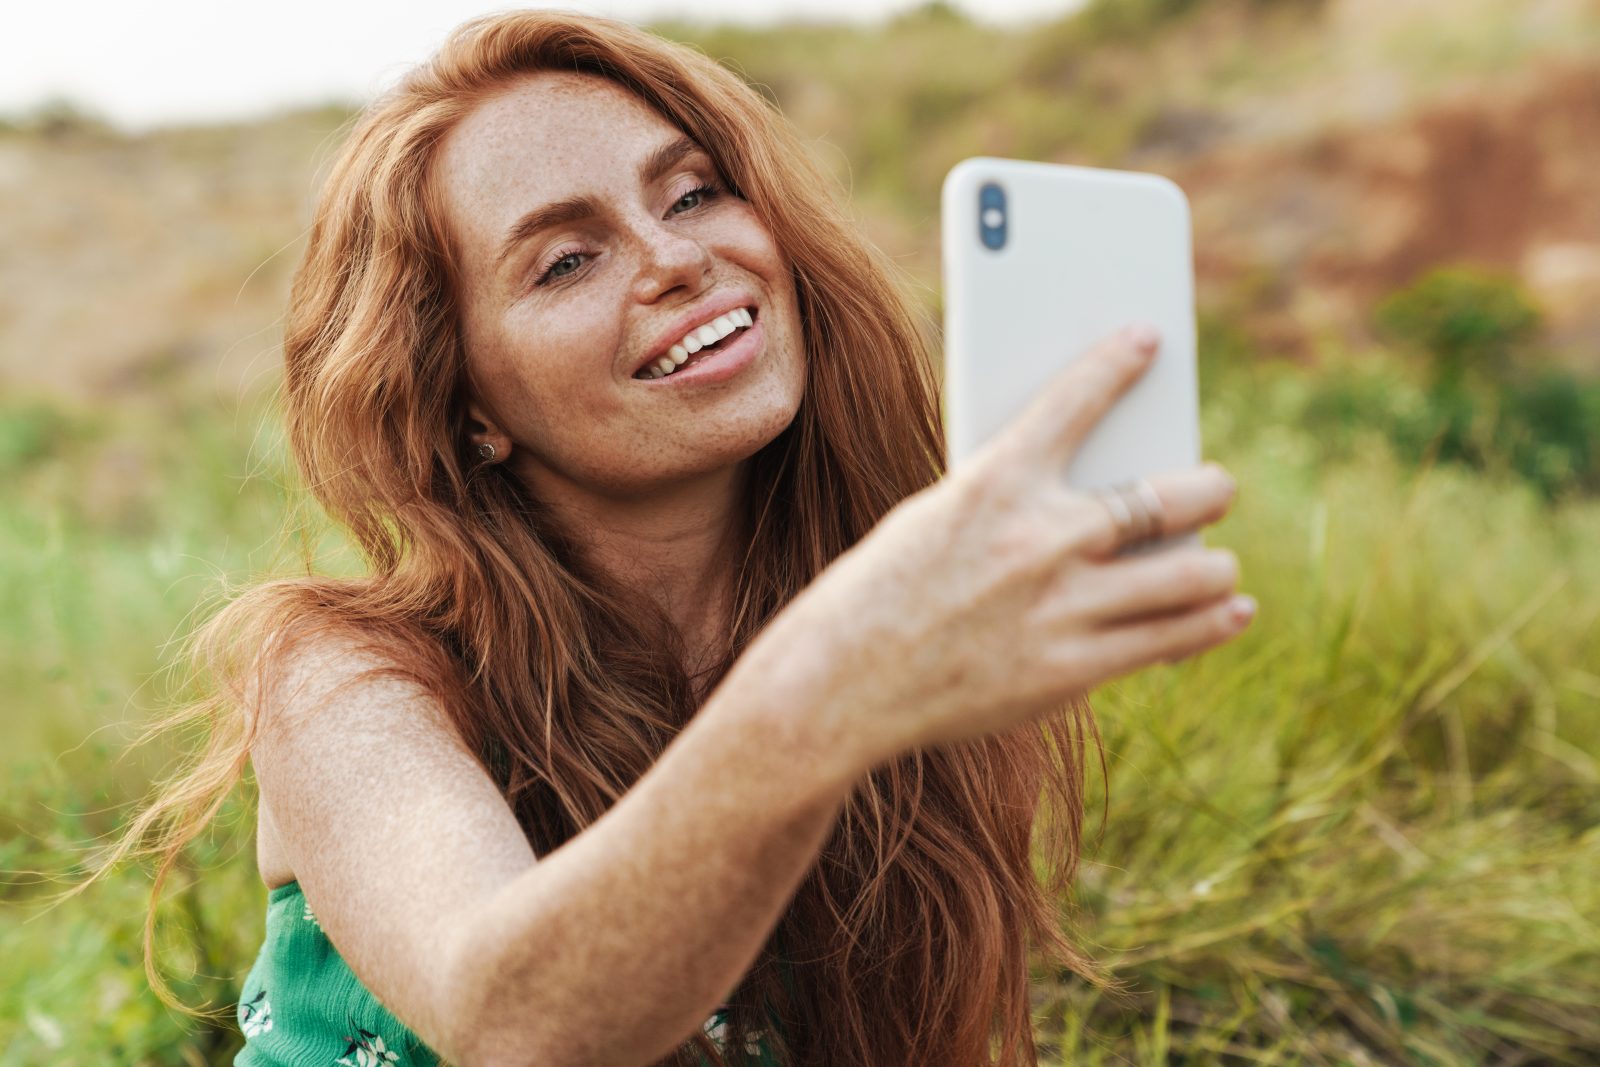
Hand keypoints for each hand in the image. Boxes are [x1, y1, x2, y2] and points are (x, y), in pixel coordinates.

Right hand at [770, 325, 1248, 764]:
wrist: (838, 687)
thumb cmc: (879, 596)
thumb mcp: (934, 523)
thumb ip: (1012, 506)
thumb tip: (1100, 510)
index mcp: (993, 484)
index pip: (1075, 400)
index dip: (1118, 363)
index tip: (1149, 339)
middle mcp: (1041, 539)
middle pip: (1168, 497)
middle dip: (1208, 489)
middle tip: (1217, 488)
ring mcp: (1062, 608)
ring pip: (1189, 575)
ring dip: (1216, 568)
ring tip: (1220, 567)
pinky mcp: (1071, 670)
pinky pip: (1169, 638)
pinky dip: (1210, 622)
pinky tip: (1231, 612)